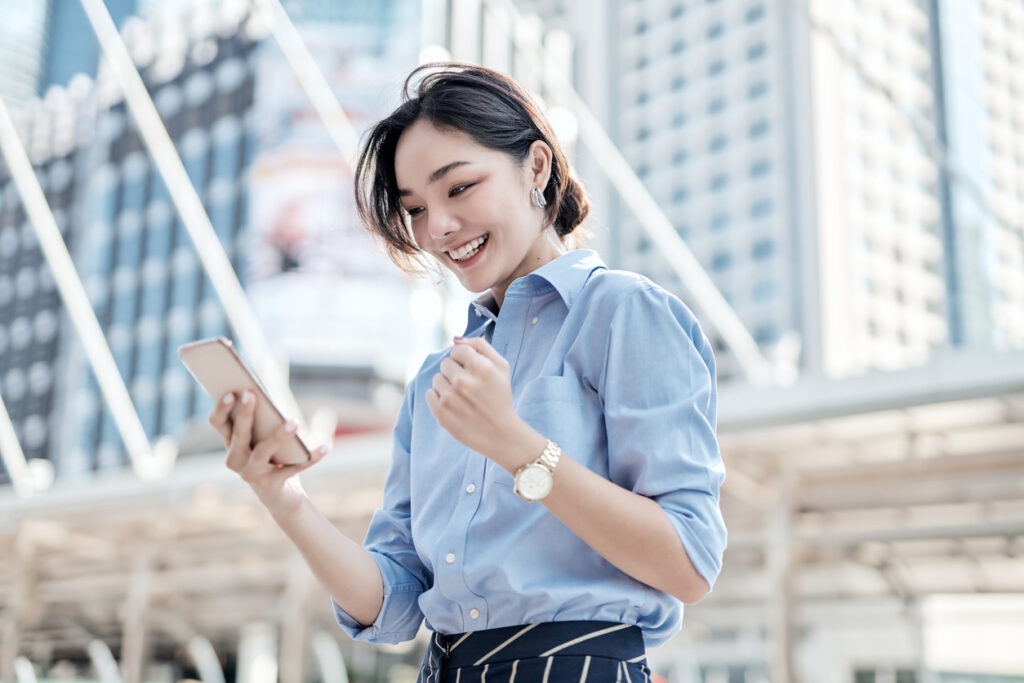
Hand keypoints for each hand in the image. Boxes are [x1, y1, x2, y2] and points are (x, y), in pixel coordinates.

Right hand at [208, 390, 327, 516]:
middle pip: (239, 433)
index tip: (232, 391)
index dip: (221, 407)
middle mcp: (235, 459)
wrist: (281, 495)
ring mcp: (251, 473)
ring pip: (262, 451)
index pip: (218, 422)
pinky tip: (326, 447)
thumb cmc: (274, 455)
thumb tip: (281, 400)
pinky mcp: (271, 484)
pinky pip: (293, 468)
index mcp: (231, 441)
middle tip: (252, 393)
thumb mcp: (269, 434)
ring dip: (278, 435)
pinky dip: (311, 457)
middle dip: (245, 413)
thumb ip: (270, 415)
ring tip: (294, 422)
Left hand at [426, 336, 540, 470]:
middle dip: (456, 372)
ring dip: (447, 386)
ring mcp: (450, 398)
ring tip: (462, 399)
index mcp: (480, 366)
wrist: (501, 434)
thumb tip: (455, 339)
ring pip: (437, 378)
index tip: (474, 373)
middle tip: (470, 388)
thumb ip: (480, 346)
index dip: (465, 361)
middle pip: (445, 363)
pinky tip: (454, 407)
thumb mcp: (501, 367)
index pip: (457, 350)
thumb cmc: (500, 397)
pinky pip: (429, 394)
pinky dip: (439, 399)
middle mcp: (463, 381)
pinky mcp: (441, 413)